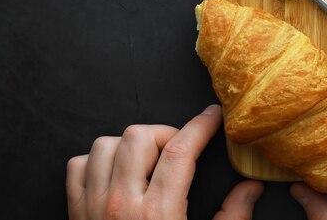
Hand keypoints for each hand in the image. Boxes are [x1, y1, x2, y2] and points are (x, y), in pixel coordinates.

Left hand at [66, 104, 263, 219]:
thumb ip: (232, 217)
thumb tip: (251, 187)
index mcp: (158, 214)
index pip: (181, 150)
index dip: (201, 125)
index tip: (213, 115)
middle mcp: (121, 204)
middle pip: (140, 136)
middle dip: (165, 134)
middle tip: (180, 149)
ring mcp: (93, 207)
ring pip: (105, 144)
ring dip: (130, 145)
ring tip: (148, 161)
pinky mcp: (75, 214)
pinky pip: (77, 166)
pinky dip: (96, 161)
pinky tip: (116, 174)